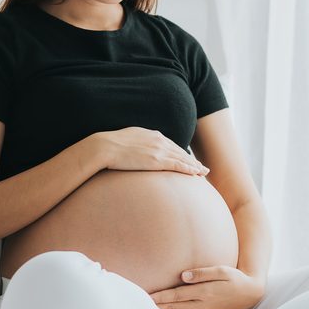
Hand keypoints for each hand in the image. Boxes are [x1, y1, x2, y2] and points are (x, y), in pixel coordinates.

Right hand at [93, 127, 208, 175]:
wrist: (105, 147)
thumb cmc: (110, 145)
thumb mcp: (128, 139)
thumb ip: (138, 143)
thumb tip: (137, 150)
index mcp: (152, 135)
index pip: (171, 145)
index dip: (181, 153)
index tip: (188, 158)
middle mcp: (159, 141)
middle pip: (180, 151)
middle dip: (192, 160)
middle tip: (202, 167)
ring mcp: (159, 150)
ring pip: (182, 159)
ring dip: (194, 166)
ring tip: (203, 172)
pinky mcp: (157, 161)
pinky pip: (178, 165)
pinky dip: (189, 169)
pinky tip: (196, 173)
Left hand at [148, 266, 265, 308]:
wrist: (249, 294)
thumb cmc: (234, 278)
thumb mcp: (221, 270)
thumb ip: (202, 273)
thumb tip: (183, 275)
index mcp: (204, 292)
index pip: (176, 295)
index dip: (161, 296)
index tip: (147, 295)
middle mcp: (202, 306)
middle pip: (174, 307)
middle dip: (158, 306)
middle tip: (142, 304)